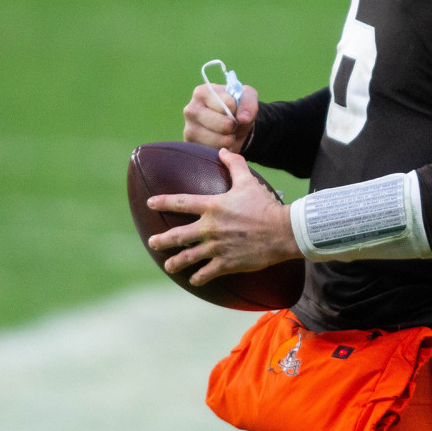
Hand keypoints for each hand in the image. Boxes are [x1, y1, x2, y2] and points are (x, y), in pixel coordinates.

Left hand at [146, 149, 301, 285]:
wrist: (281, 231)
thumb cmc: (264, 205)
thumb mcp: (248, 181)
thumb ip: (234, 164)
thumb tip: (223, 150)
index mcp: (212, 206)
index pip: (181, 203)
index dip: (163, 202)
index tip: (150, 203)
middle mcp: (210, 227)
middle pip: (177, 235)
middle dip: (161, 240)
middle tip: (152, 242)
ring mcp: (217, 247)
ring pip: (188, 257)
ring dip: (175, 262)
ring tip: (168, 265)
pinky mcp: (226, 263)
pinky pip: (207, 273)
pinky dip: (199, 277)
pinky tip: (194, 280)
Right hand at [182, 82, 258, 152]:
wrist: (231, 125)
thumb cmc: (235, 107)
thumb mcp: (247, 97)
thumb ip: (249, 103)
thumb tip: (243, 118)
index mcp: (202, 92)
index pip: (228, 103)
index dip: (238, 110)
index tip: (235, 110)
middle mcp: (191, 109)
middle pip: (223, 124)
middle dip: (233, 126)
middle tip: (232, 124)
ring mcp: (189, 129)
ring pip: (219, 140)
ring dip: (229, 139)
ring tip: (226, 133)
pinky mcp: (191, 146)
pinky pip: (214, 152)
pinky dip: (222, 150)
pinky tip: (219, 142)